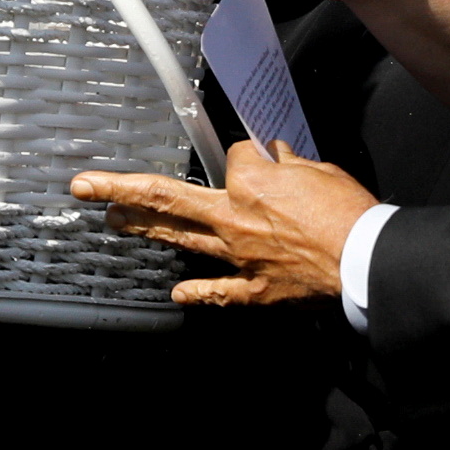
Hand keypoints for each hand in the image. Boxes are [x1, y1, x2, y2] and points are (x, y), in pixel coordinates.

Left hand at [72, 139, 372, 306]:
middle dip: (120, 189)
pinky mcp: (254, 289)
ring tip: (112, 222)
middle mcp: (233, 216)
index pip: (234, 158)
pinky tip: (177, 293)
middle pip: (166, 196)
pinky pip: (219, 291)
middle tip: (84, 186)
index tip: (266, 161)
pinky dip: (198, 292)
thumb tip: (272, 156)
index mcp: (250, 181)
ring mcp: (238, 256)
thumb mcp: (320, 169)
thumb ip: (287, 163)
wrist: (365, 260)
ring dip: (143, 230)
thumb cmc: (348, 211)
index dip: (249, 158)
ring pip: (182, 239)